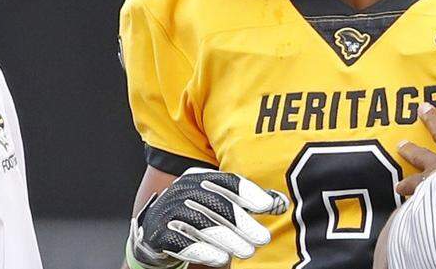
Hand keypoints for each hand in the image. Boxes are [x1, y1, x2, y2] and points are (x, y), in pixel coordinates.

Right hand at [126, 167, 287, 268]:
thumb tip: (280, 202)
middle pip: (215, 204)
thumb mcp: (220, 202)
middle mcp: (183, 190)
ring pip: (200, 224)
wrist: (154, 229)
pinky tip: (221, 259)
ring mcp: (169, 211)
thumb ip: (247, 201)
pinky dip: (202, 251)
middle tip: (263, 238)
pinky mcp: (159, 233)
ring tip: (247, 252)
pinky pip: (180, 241)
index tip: (268, 206)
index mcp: (199, 178)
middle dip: (242, 222)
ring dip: (227, 239)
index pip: (226, 181)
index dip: (248, 192)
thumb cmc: (196, 215)